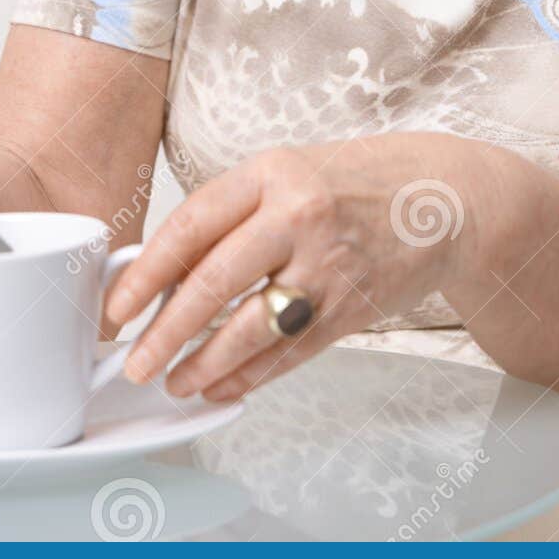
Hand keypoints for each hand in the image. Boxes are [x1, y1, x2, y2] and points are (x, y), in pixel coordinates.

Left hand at [103, 133, 466, 402]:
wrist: (442, 198)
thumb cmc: (355, 183)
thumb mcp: (287, 172)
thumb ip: (233, 214)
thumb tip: (165, 272)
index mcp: (271, 174)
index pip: (192, 225)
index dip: (145, 272)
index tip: (116, 305)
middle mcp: (298, 217)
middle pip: (213, 282)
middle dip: (164, 330)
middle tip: (133, 360)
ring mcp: (328, 266)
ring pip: (250, 328)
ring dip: (203, 363)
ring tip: (174, 380)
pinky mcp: (351, 309)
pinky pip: (289, 353)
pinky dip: (249, 376)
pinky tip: (220, 386)